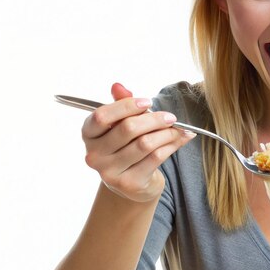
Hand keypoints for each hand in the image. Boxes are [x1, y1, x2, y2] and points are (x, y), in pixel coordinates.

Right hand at [82, 82, 194, 201]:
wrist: (132, 183)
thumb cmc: (126, 146)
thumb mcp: (121, 124)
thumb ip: (120, 105)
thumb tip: (118, 86)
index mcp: (88, 134)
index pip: (102, 116)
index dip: (126, 106)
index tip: (148, 102)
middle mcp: (94, 154)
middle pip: (128, 129)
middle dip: (154, 119)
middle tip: (171, 117)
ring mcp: (110, 172)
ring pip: (145, 144)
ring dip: (167, 133)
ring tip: (179, 129)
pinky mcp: (129, 183)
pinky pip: (156, 157)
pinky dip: (172, 145)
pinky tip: (181, 139)